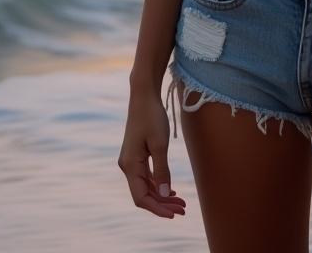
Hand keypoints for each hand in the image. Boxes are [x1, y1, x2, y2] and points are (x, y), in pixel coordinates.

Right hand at [118, 84, 186, 219]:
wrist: (144, 96)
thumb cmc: (152, 117)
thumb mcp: (160, 144)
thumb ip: (161, 170)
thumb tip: (163, 194)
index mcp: (130, 165)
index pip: (141, 197)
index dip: (157, 208)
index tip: (174, 214)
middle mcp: (127, 166)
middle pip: (144, 194)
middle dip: (163, 204)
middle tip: (183, 209)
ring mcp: (131, 161)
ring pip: (146, 186)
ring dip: (162, 195)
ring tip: (181, 202)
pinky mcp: (136, 155)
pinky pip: (146, 177)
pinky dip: (158, 184)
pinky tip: (170, 190)